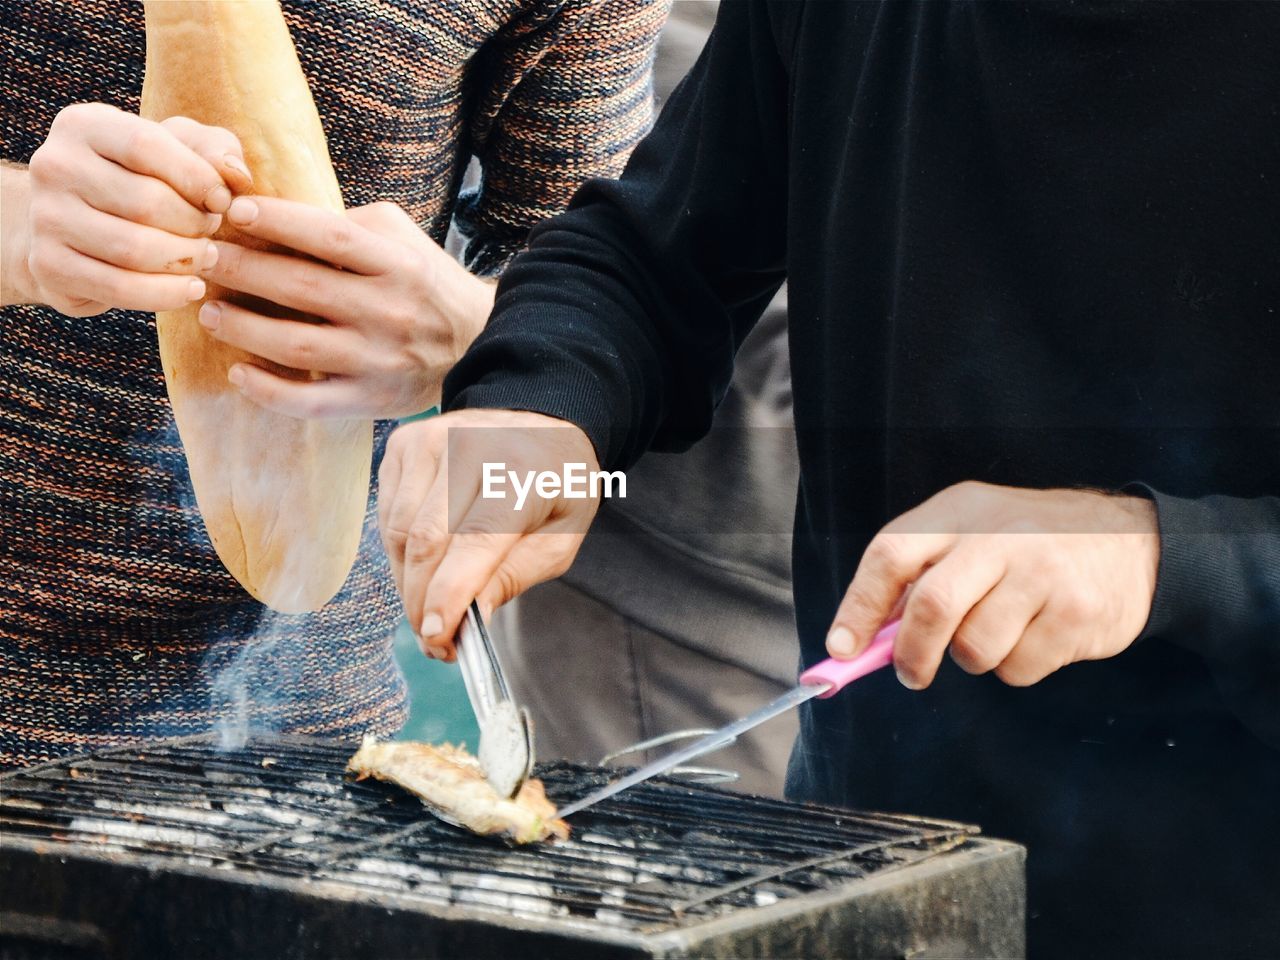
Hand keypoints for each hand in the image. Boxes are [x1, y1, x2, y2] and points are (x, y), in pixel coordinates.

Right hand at [7, 103, 249, 314]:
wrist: (76, 226)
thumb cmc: (143, 179)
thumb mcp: (180, 150)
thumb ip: (215, 150)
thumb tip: (236, 176)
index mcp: (83, 125)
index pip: (146, 146)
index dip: (197, 178)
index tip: (223, 201)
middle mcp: (54, 166)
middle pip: (146, 203)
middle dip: (194, 224)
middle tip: (210, 232)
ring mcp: (44, 217)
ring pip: (134, 249)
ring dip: (185, 260)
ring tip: (205, 257)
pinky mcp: (48, 265)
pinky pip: (119, 288)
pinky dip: (166, 294)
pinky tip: (190, 288)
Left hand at [197, 197, 494, 418]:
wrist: (477, 342)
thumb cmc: (424, 283)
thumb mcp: (402, 238)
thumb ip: (350, 225)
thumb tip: (277, 217)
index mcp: (397, 265)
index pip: (330, 237)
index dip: (278, 221)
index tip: (233, 211)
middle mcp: (388, 312)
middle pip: (302, 289)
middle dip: (242, 270)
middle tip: (201, 257)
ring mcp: (378, 361)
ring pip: (297, 347)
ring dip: (243, 328)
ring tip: (209, 311)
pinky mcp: (371, 400)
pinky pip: (311, 402)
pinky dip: (268, 391)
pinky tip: (238, 372)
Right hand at [377, 409, 599, 659]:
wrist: (542, 421)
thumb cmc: (556, 485)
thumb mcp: (560, 538)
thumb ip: (514, 576)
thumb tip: (470, 617)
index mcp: (520, 471)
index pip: (473, 540)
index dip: (449, 594)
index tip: (438, 637)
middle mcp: (468, 446)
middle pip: (426, 540)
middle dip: (423, 601)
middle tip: (436, 640)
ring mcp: (430, 440)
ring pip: (399, 532)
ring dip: (409, 582)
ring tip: (433, 607)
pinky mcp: (404, 443)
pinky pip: (388, 514)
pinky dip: (401, 552)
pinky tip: (426, 565)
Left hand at [826, 482, 1160, 688]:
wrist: (1133, 542)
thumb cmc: (1029, 545)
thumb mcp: (972, 533)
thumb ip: (918, 575)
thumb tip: (861, 639)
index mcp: (960, 510)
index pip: (892, 553)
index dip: (859, 606)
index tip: (841, 649)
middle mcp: (999, 535)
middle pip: (932, 606)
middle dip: (911, 653)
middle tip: (910, 674)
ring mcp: (1042, 572)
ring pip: (975, 647)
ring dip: (974, 659)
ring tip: (998, 633)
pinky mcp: (1076, 613)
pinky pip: (1019, 668)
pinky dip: (1016, 667)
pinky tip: (1038, 636)